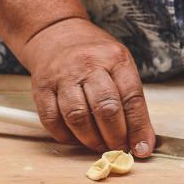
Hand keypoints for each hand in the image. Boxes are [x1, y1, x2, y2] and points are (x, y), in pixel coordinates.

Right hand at [20, 18, 154, 156]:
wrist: (56, 34)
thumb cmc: (93, 56)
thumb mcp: (119, 66)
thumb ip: (130, 100)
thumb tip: (140, 141)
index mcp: (114, 59)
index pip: (131, 98)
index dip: (138, 128)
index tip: (142, 149)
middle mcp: (88, 65)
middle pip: (105, 108)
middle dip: (115, 136)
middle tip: (118, 148)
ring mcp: (62, 76)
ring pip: (77, 117)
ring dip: (91, 139)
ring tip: (98, 145)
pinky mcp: (41, 88)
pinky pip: (52, 120)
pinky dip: (66, 136)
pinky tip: (75, 138)